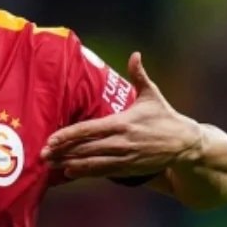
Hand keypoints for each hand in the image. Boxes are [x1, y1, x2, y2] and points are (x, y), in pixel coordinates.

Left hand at [40, 52, 202, 178]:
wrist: (185, 145)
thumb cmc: (165, 117)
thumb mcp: (152, 95)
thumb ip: (139, 75)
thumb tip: (135, 54)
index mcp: (123, 122)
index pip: (89, 129)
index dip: (68, 135)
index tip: (50, 138)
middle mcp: (121, 142)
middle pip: (85, 148)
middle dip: (62, 151)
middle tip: (41, 154)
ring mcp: (124, 157)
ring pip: (91, 162)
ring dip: (69, 163)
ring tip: (49, 165)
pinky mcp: (129, 169)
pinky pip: (103, 172)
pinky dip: (85, 172)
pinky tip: (69, 172)